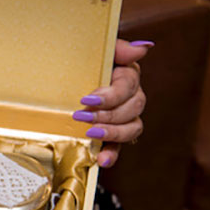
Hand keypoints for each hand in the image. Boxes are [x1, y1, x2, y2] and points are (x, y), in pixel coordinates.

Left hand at [72, 39, 151, 167]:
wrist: (66, 72)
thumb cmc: (82, 59)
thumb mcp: (99, 49)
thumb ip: (119, 48)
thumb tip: (142, 48)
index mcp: (128, 75)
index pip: (128, 86)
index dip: (110, 95)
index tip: (87, 99)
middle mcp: (130, 97)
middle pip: (132, 108)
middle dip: (107, 114)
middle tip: (82, 117)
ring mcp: (124, 118)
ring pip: (132, 128)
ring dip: (113, 133)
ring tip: (93, 134)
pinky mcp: (113, 134)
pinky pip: (119, 146)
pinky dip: (113, 154)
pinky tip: (103, 160)